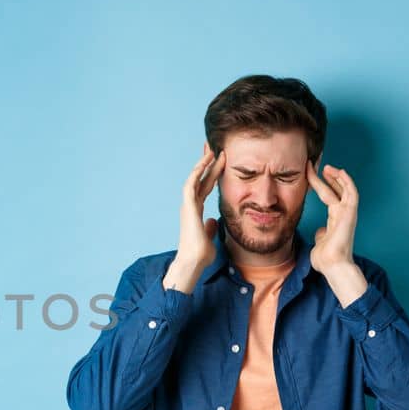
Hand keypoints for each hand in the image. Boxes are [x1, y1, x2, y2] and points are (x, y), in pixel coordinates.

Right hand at [165, 143, 222, 289]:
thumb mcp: (210, 237)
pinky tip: (204, 161)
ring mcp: (188, 205)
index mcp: (196, 211)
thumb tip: (213, 222)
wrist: (193, 262)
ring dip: (202, 163)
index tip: (221, 160)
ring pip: (194, 178)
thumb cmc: (200, 254)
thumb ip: (210, 227)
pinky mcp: (187, 207)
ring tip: (212, 150)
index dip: (212, 173)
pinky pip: (191, 184)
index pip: (205, 187)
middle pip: (199, 179)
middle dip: (207, 163)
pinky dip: (197, 172)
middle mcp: (190, 205)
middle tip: (213, 147)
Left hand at [307, 160, 369, 306]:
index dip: (320, 185)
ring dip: (337, 177)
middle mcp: (342, 215)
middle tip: (318, 165)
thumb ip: (321, 235)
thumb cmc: (326, 260)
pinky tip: (340, 172)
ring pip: (345, 189)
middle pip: (335, 191)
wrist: (333, 266)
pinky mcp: (350, 214)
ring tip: (327, 166)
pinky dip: (347, 182)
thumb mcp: (319, 244)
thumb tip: (320, 232)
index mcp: (335, 220)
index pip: (328, 197)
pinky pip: (352, 194)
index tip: (309, 174)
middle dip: (327, 177)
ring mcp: (347, 214)